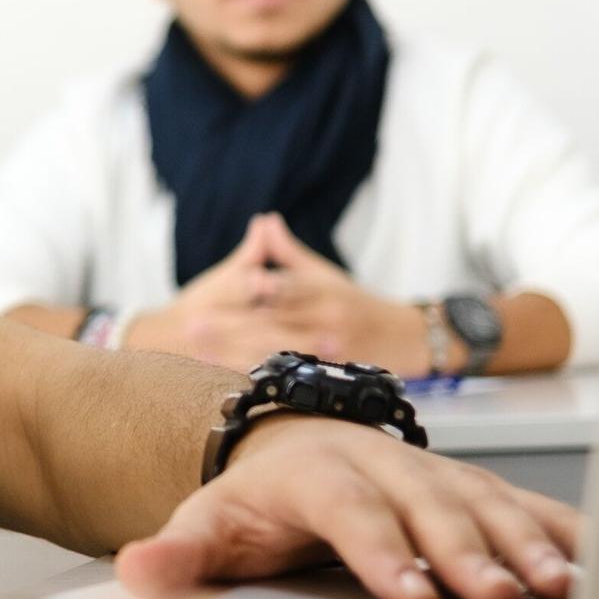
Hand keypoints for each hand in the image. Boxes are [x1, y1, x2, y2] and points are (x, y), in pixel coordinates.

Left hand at [115, 414, 582, 598]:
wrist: (285, 446)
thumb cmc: (253, 501)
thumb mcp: (206, 523)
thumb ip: (177, 554)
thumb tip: (136, 571)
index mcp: (317, 473)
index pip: (352, 513)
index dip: (383, 552)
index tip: (411, 594)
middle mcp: (383, 463)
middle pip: (429, 506)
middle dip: (467, 552)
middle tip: (497, 598)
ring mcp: (433, 472)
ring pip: (485, 504)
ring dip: (525, 545)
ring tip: (557, 590)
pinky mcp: (472, 487)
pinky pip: (527, 506)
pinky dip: (565, 532)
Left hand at [126, 214, 430, 374]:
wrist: (403, 338)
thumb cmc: (357, 302)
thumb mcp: (327, 274)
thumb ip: (289, 254)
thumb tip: (264, 221)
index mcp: (324, 290)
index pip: (290, 286)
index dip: (267, 285)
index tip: (239, 280)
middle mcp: (326, 319)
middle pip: (276, 322)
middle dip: (232, 324)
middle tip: (194, 322)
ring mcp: (327, 350)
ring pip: (278, 352)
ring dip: (235, 352)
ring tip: (199, 350)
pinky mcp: (326, 377)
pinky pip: (287, 377)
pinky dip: (257, 375)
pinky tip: (227, 375)